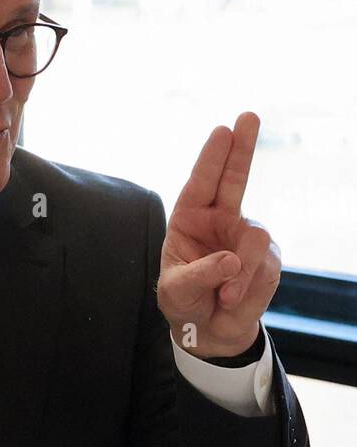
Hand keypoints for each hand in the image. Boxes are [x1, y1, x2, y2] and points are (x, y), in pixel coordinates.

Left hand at [157, 111, 281, 357]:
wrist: (209, 331)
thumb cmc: (184, 303)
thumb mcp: (177, 290)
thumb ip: (199, 274)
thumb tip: (232, 261)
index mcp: (190, 220)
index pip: (201, 183)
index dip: (212, 158)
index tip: (223, 129)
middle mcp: (220, 221)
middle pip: (234, 179)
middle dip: (242, 149)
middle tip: (248, 115)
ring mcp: (246, 237)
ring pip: (255, 241)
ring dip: (240, 274)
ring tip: (224, 297)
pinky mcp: (268, 259)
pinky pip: (265, 267)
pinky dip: (249, 289)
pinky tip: (234, 300)